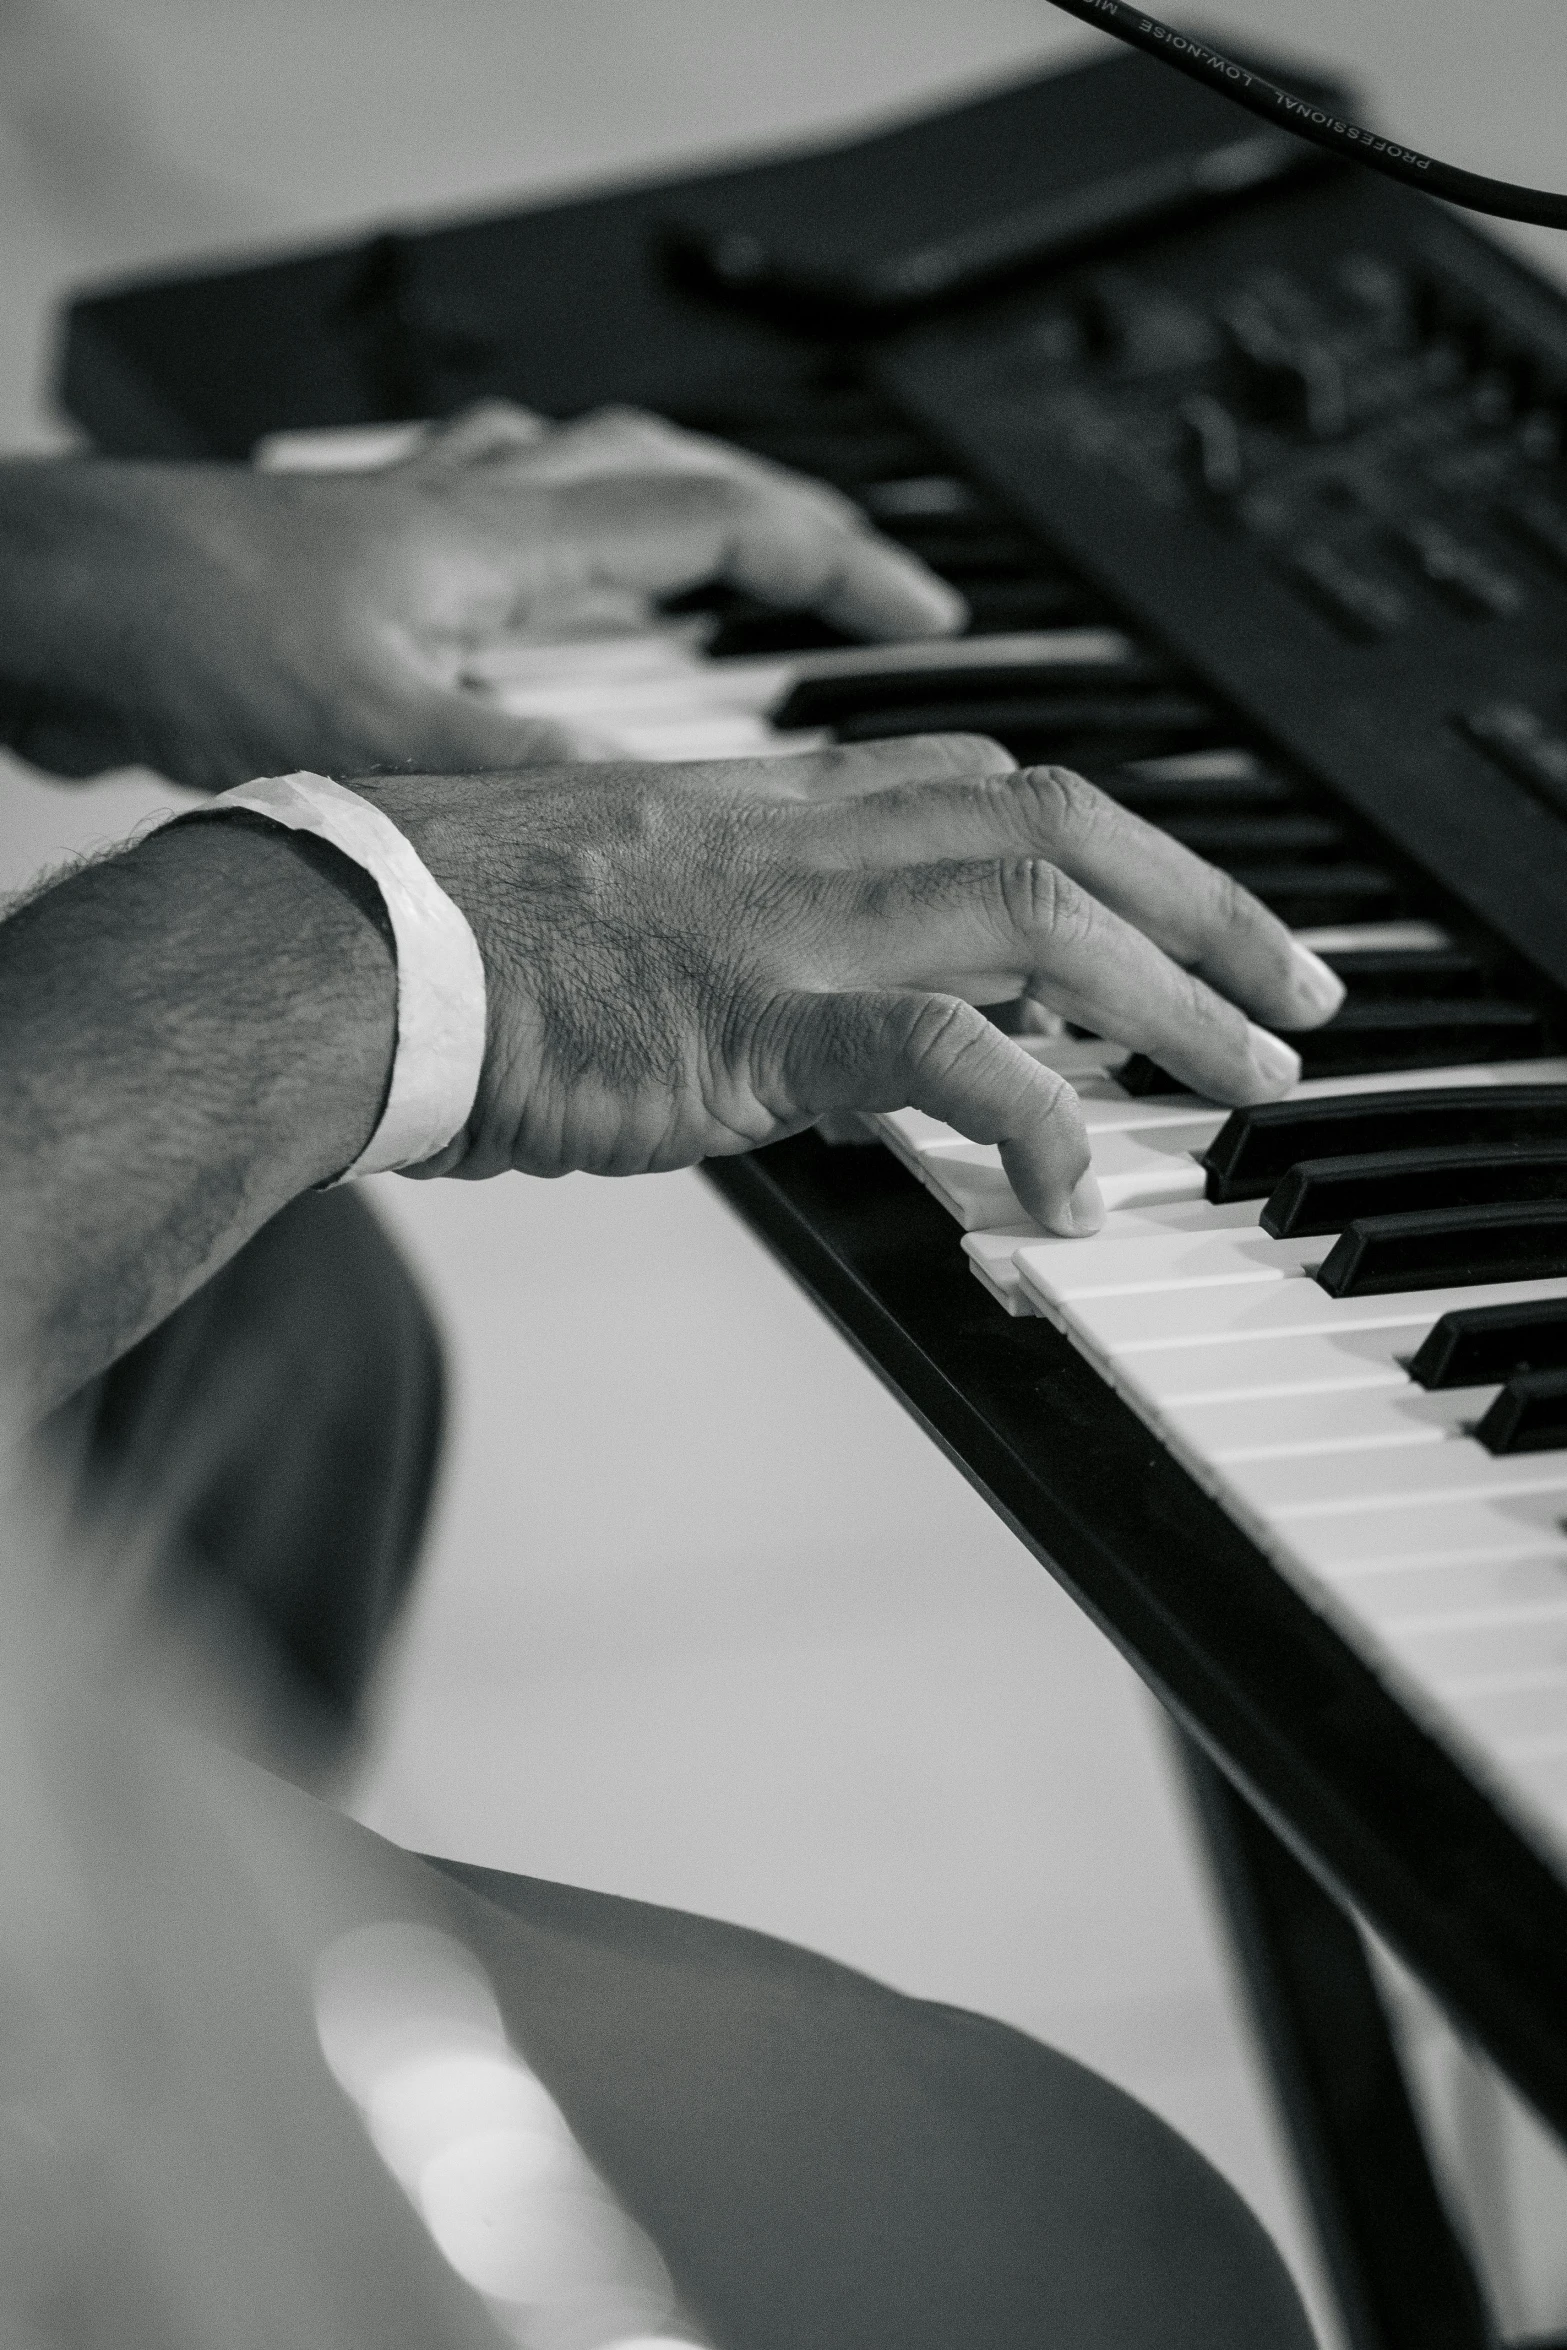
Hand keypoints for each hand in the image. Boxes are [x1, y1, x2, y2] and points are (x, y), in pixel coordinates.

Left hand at [0, 406, 959, 792]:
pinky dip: (558, 578)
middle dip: (786, 534)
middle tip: (861, 600)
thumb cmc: (199, 639)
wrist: (71, 610)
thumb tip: (668, 839)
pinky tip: (562, 647)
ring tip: (740, 601)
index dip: (838, 565)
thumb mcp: (393, 734)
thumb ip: (535, 780)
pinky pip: (505, 545)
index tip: (922, 619)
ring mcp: (425, 537)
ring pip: (589, 499)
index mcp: (510, 541)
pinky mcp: (372, 582)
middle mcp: (479, 518)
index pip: (719, 518)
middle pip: (675, 483)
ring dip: (673, 534)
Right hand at [358, 740, 1343, 1234]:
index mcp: (763, 805)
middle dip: (1204, 900)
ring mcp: (781, 921)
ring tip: (1256, 1079)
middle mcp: (796, 839)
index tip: (1181, 902)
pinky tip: (1079, 1191)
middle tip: (1296, 989)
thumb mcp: (624, 920)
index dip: (1111, 836)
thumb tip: (839, 1038)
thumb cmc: (445, 945)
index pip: (981, 778)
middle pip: (1056, 819)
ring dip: (1175, 996)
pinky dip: (1031, 1117)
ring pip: (1035, 913)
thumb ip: (743, 952)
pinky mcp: (747, 1021)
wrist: (333, 946)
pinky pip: (933, 1052)